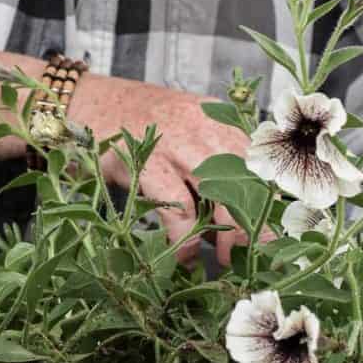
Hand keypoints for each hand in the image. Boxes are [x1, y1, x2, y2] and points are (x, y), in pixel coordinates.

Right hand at [70, 73, 256, 263]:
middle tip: (263, 256)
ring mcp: (176, 141)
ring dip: (228, 233)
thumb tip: (228, 228)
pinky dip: (184, 237)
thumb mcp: (179, 136)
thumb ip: (206, 173)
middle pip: (246, 180)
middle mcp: (203, 126)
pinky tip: (184, 256)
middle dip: (258, 223)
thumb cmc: (131, 126)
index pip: (258, 164)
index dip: (271, 201)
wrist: (82, 100)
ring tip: (229, 261)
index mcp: (217, 120)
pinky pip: (177, 205)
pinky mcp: (146, 160)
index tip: (280, 231)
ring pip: (219, 192)